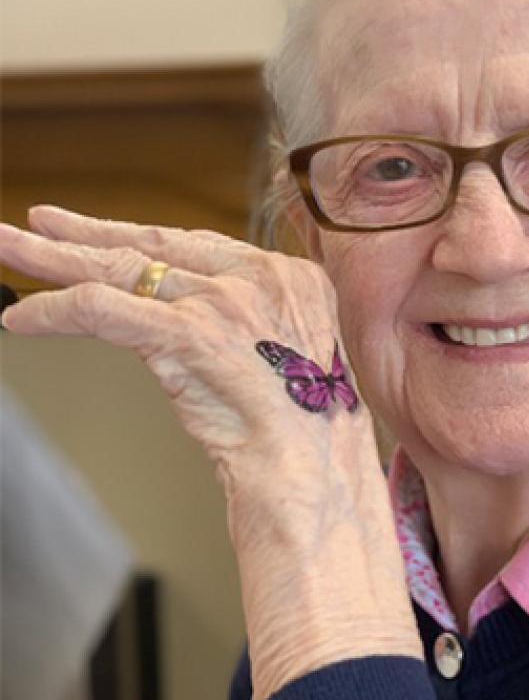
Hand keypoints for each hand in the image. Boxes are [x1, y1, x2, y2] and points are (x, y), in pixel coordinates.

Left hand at [0, 206, 422, 695]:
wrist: (317, 482)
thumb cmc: (303, 437)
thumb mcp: (281, 359)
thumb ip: (242, 326)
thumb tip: (174, 317)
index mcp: (288, 276)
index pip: (193, 245)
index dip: (134, 236)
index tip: (94, 233)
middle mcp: (260, 275)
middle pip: (151, 247)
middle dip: (84, 236)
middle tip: (32, 227)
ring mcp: (228, 302)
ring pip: (121, 269)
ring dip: (54, 261)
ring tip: (9, 250)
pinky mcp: (194, 334)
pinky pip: (105, 309)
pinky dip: (57, 311)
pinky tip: (24, 317)